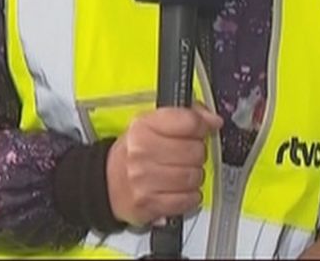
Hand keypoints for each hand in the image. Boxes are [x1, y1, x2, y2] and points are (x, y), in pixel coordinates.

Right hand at [106, 104, 221, 226]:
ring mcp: (143, 179)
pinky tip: (179, 190)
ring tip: (181, 173)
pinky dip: (189, 196)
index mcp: (143, 127)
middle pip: (196, 151)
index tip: (202, 130)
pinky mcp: (148, 203)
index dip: (203, 126)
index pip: (190, 122)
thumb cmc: (135, 152)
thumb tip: (213, 120)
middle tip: (187, 156)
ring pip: (194, 176)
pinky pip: (187, 199)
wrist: (106, 183)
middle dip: (197, 154)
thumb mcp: (154, 124)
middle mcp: (141, 152)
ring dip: (194, 176)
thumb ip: (188, 115)